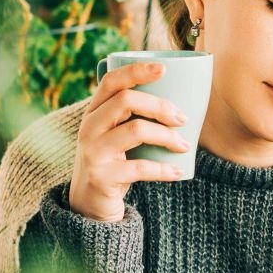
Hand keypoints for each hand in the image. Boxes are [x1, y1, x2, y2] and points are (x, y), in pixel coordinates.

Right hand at [67, 62, 190, 222]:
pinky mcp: (101, 177)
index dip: (136, 71)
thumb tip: (184, 98)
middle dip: (161, 106)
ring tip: (184, 146)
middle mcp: (89, 127)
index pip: (110, 81)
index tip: (164, 68)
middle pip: (126, 101)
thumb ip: (135, 116)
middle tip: (183, 118)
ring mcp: (92, 152)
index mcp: (94, 112)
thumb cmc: (115, 162)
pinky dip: (163, 169)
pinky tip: (177, 171)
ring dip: (167, 136)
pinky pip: (139, 167)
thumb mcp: (116, 135)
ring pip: (136, 130)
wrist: (89, 204)